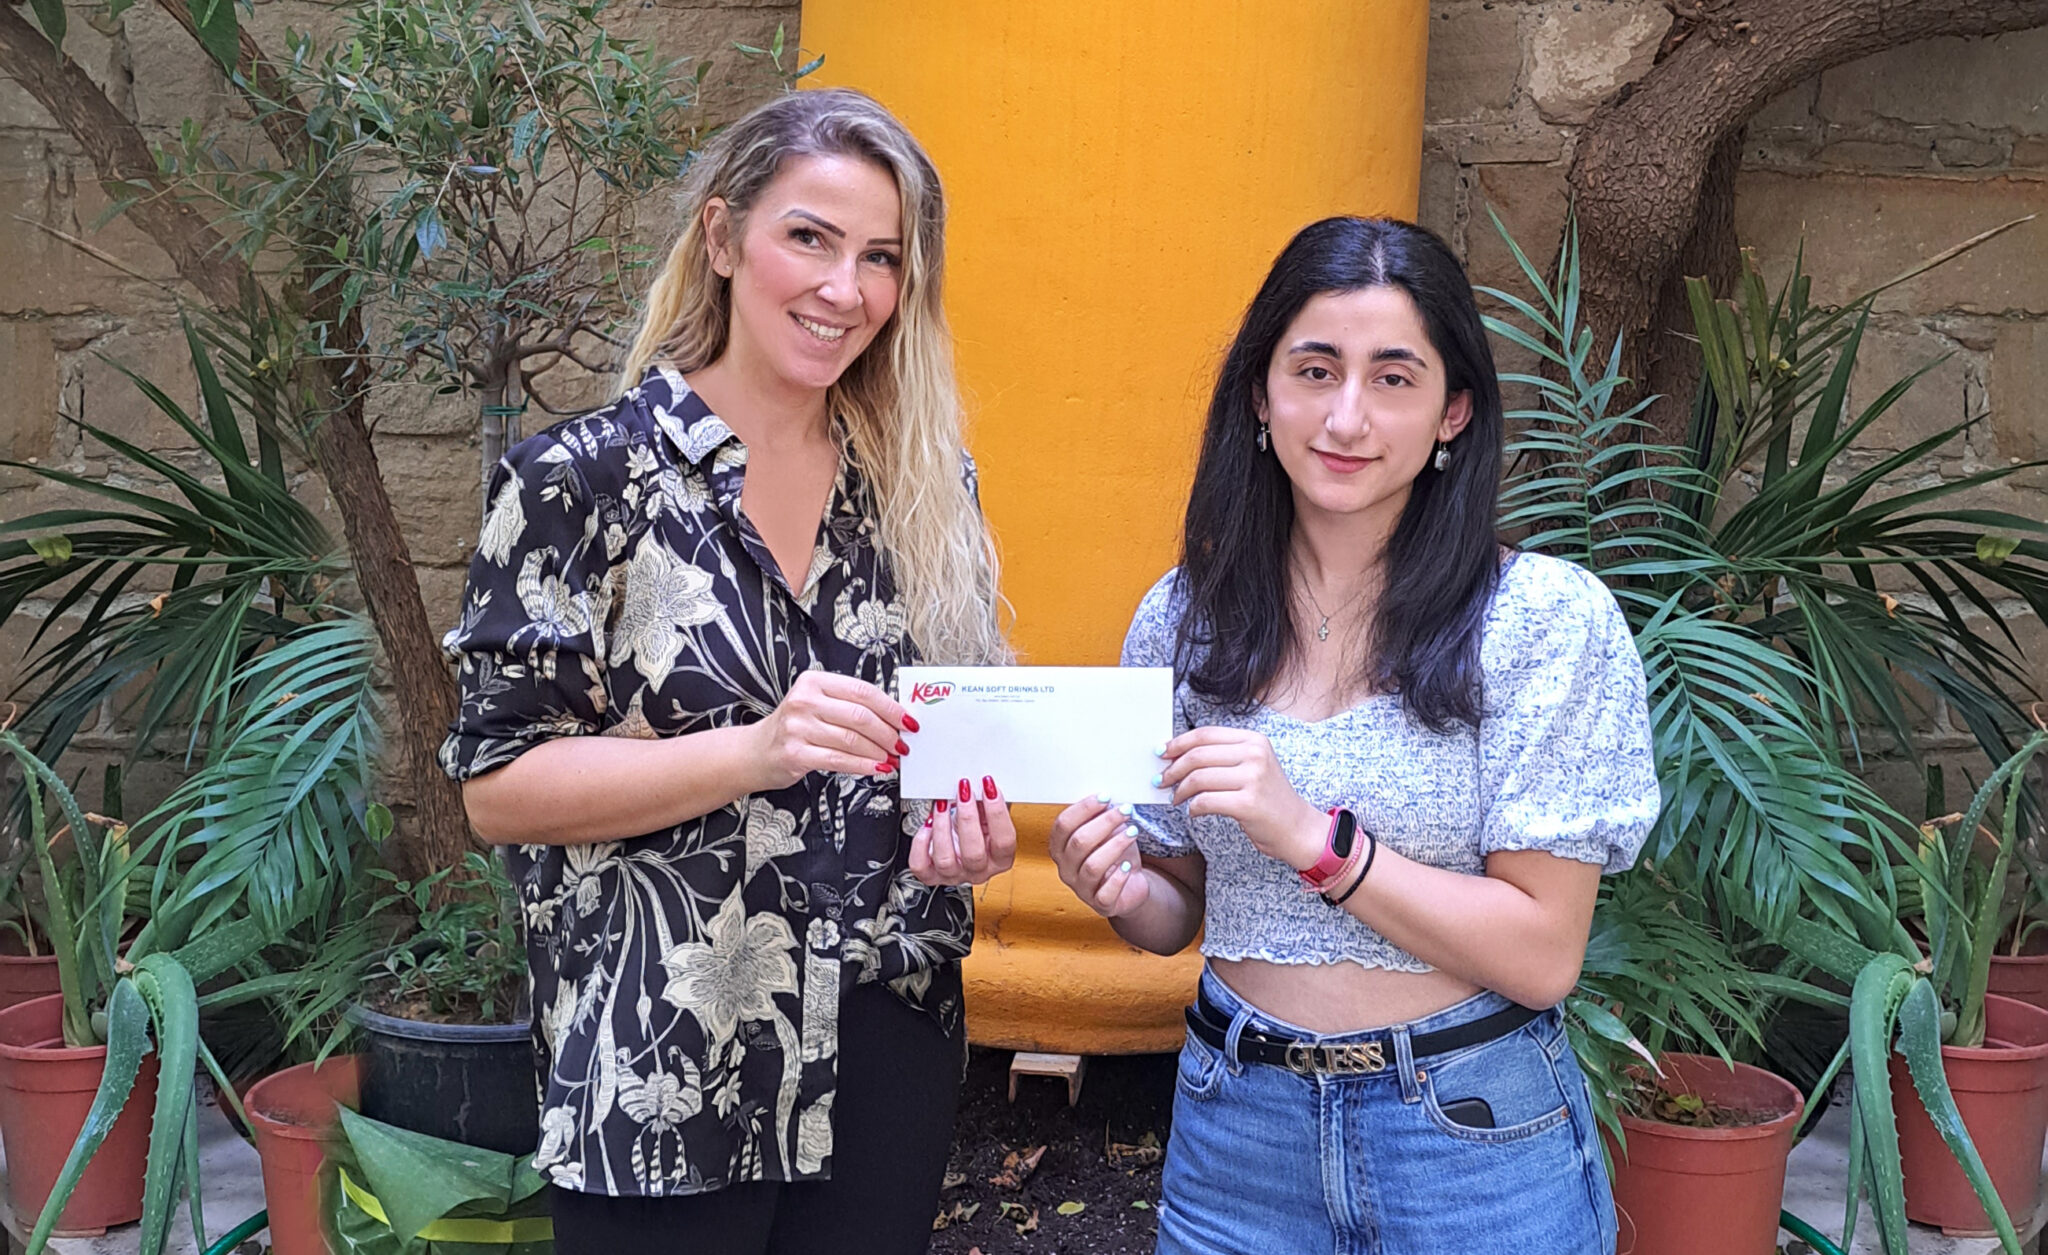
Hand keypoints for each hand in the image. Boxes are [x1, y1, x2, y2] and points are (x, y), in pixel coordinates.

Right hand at [751, 670, 911, 791]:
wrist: (756, 752)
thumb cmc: (795, 728)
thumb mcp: (818, 705)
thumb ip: (849, 706)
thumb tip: (894, 719)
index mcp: (815, 682)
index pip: (862, 691)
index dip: (890, 707)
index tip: (907, 721)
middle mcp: (804, 701)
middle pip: (860, 716)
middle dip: (888, 733)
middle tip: (902, 744)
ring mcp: (798, 727)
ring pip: (852, 739)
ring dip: (879, 752)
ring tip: (892, 758)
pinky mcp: (795, 753)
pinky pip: (839, 760)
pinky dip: (863, 766)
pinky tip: (876, 768)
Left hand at [909, 776, 1017, 885]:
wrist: (959, 839)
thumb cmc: (976, 828)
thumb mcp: (988, 814)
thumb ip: (988, 804)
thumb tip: (982, 786)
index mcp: (1000, 859)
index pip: (1004, 841)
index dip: (997, 813)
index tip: (989, 788)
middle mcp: (979, 870)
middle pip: (974, 854)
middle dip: (968, 818)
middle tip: (963, 792)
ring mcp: (954, 874)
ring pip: (945, 859)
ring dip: (942, 827)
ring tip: (942, 805)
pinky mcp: (931, 874)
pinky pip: (921, 865)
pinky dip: (920, 844)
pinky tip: (927, 826)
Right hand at [1047, 795, 1149, 917]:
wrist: (1130, 885)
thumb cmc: (1115, 855)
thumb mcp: (1107, 832)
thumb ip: (1101, 818)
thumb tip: (1106, 799)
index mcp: (1060, 848)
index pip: (1063, 825)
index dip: (1083, 809)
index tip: (1104, 797)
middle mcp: (1066, 869)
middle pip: (1079, 842)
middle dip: (1104, 822)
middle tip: (1125, 810)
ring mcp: (1081, 889)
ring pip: (1093, 865)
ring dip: (1115, 845)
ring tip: (1132, 832)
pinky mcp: (1101, 904)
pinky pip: (1106, 892)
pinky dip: (1118, 877)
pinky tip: (1129, 866)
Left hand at [1157, 727, 1324, 871]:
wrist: (1296, 827)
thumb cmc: (1267, 798)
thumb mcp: (1252, 766)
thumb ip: (1221, 756)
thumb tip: (1177, 754)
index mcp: (1253, 740)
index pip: (1205, 734)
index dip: (1178, 743)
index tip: (1162, 752)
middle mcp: (1255, 755)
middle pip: (1197, 755)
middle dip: (1173, 769)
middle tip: (1162, 780)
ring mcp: (1253, 778)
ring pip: (1198, 778)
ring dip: (1180, 790)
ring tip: (1177, 798)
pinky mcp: (1248, 803)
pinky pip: (1205, 801)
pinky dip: (1193, 808)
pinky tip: (1194, 811)